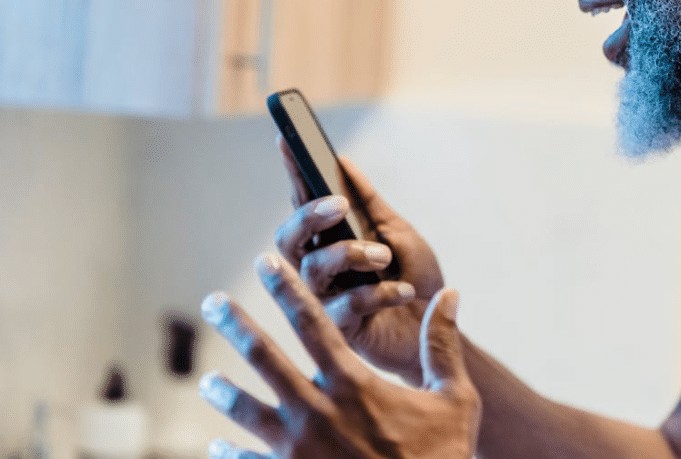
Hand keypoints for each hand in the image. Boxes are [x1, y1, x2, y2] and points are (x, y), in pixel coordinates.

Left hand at [199, 255, 480, 458]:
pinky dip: (231, 454)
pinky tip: (218, 446)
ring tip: (207, 382)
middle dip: (237, 326)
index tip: (266, 261)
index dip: (286, 289)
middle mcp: (318, 412)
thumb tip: (450, 295)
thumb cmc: (443, 458)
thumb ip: (442, 345)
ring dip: (225, 394)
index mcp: (354, 385)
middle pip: (266, 358)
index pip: (312, 324)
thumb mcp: (454, 399)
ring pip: (248, 412)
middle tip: (213, 302)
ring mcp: (298, 451)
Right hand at [275, 137, 443, 382]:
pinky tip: (402, 290)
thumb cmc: (416, 278)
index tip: (287, 141)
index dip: (292, 173)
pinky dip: (378, 292)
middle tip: (339, 204)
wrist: (440, 326)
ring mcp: (324, 299)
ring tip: (384, 255)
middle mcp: (319, 267)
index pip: (303, 203)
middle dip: (309, 215)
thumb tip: (342, 160)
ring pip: (311, 270)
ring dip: (351, 254)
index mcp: (331, 239)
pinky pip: (343, 306)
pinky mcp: (337, 330)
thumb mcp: (399, 232)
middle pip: (288, 238)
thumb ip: (369, 203)